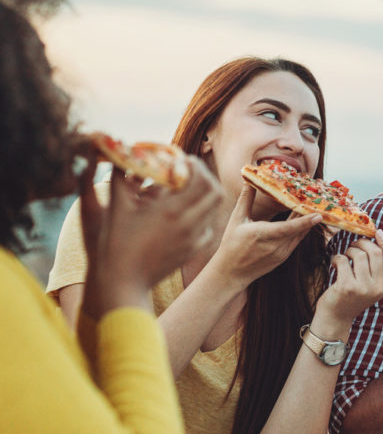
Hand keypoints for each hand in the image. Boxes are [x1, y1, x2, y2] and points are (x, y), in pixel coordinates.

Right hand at [81, 156, 222, 316]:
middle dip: (205, 178)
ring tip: (187, 190)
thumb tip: (118, 151)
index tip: (182, 160)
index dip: (195, 166)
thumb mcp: (115, 207)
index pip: (201, 180)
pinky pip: (207, 227)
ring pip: (214, 209)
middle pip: (215, 192)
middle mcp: (188, 224)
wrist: (123, 282)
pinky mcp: (193, 251)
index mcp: (171, 211)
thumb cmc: (114, 244)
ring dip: (205, 195)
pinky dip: (202, 215)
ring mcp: (194, 239)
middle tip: (188, 173)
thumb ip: (119, 176)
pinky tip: (185, 213)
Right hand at [208, 184, 322, 290]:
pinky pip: (297, 240)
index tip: (319, 215)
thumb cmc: (231, 244)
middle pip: (298, 229)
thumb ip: (246, 199)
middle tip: (321, 201)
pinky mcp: (284, 257)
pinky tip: (307, 218)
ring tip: (316, 206)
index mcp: (262, 235)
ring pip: (300, 235)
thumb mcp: (237, 219)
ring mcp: (281, 253)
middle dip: (310, 215)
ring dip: (308, 222)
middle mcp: (275, 246)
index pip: (288, 228)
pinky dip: (303, 229)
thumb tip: (249, 180)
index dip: (304, 222)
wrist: (232, 272)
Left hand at [316, 230, 382, 323]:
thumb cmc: (354, 294)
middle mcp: (379, 288)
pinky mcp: (347, 287)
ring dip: (349, 250)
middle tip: (354, 245)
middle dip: (363, 243)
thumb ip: (380, 259)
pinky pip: (344, 260)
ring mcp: (363, 288)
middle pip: (376, 253)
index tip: (377, 233)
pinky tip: (335, 264)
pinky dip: (337, 258)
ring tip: (345, 256)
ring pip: (359, 255)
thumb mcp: (371, 280)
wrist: (336, 317)